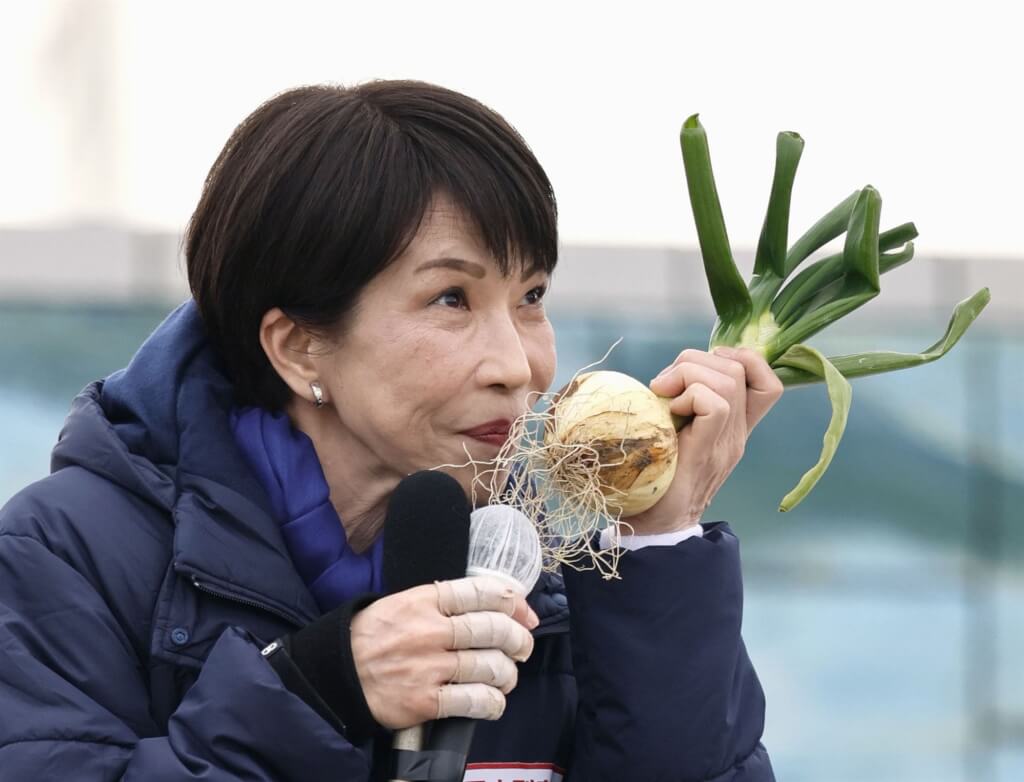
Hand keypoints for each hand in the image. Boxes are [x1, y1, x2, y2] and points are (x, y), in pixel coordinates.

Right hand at [349, 575, 538, 729]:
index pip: (481, 592)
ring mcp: (428, 667)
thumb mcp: (404, 602)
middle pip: (494, 629)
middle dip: (519, 639)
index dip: (513, 601)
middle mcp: (430, 631)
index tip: (525, 613)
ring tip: (505, 675)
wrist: (337, 674)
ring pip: (490, 666)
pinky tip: (493, 700)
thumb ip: (444, 602)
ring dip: (508, 673)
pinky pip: (475, 701)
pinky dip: (493, 702)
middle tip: (522, 647)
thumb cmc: (374, 636)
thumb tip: (494, 604)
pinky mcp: (425, 701)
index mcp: (425, 601)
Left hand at [627, 347, 783, 534]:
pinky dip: (688, 395)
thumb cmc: (654, 478)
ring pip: (727, 379)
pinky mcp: (708, 453)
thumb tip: (663, 377)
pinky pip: (714, 404)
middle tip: (664, 384)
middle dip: (695, 360)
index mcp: (733, 428)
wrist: (654, 529)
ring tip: (664, 397)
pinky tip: (670, 414)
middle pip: (740, 368)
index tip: (700, 365)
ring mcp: (727, 444)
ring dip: (687, 374)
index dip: (741, 357)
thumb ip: (678, 407)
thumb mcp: (671, 432)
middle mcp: (737, 434)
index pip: (766, 381)